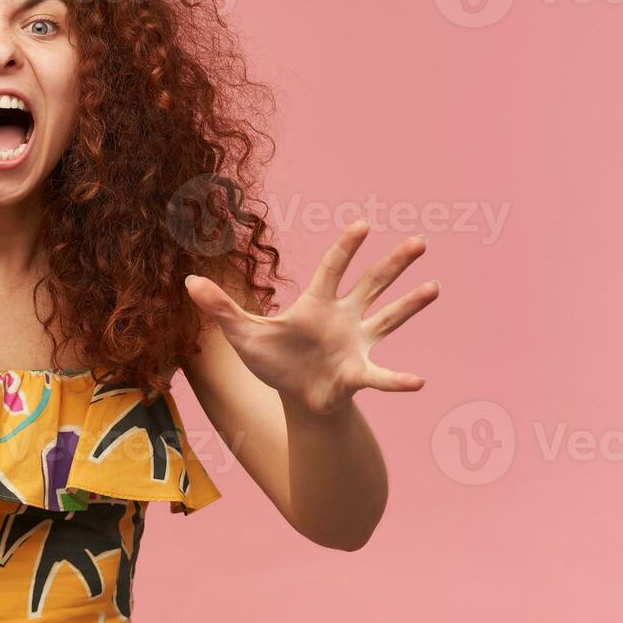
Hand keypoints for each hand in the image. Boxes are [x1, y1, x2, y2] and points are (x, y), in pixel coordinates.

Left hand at [184, 219, 438, 415]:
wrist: (294, 398)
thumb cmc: (273, 361)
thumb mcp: (243, 334)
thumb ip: (221, 308)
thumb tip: (188, 281)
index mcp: (316, 303)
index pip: (332, 269)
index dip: (345, 248)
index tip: (362, 224)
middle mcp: (343, 317)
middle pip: (372, 284)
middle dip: (393, 263)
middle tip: (419, 241)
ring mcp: (356, 343)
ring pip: (388, 318)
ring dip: (411, 304)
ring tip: (434, 287)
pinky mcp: (359, 373)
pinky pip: (382, 376)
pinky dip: (398, 380)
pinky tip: (419, 382)